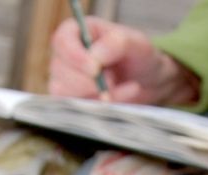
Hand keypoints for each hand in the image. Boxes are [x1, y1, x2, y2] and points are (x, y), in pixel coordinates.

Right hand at [49, 17, 198, 104]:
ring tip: (125, 88)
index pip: (61, 41)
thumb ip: (115, 43)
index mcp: (77, 32)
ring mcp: (66, 79)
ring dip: (96, 94)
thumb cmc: (140, 56)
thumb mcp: (136, 43)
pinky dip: (100, 108)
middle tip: (114, 80)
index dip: (74, 57)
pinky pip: (77, 108)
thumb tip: (94, 58)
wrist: (148, 81)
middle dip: (89, 81)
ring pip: (64, 92)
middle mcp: (66, 55)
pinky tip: (120, 100)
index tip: (95, 70)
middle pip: (59, 70)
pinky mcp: (73, 100)